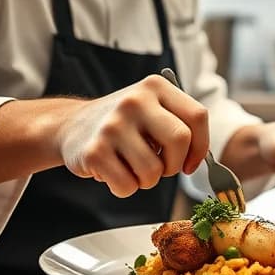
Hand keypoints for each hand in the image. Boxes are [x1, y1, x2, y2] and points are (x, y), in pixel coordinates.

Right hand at [56, 75, 208, 197]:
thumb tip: (204, 160)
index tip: (190, 163)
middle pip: (179, 141)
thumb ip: (179, 124)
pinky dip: (125, 188)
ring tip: (131, 167)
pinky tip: (113, 171)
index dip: (201, 147)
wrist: (71, 126)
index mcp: (155, 86)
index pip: (197, 117)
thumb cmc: (124, 125)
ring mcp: (112, 125)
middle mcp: (134, 101)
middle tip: (161, 167)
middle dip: (174, 165)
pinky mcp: (94, 151)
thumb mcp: (152, 109)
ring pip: (153, 172)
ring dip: (147, 180)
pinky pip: (127, 186)